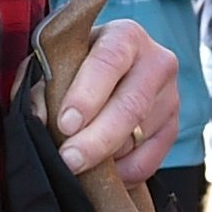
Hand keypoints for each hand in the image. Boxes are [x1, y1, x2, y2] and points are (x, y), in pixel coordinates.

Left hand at [48, 17, 180, 181]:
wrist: (111, 72)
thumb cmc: (76, 63)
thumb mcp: (57, 60)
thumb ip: (42, 82)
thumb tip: (38, 116)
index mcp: (125, 36)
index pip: (109, 61)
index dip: (87, 95)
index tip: (66, 124)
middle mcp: (156, 62)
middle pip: (131, 106)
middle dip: (97, 139)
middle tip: (69, 160)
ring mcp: (170, 97)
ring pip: (139, 138)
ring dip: (105, 159)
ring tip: (77, 165)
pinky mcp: (173, 128)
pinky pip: (149, 162)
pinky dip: (122, 174)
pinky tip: (100, 175)